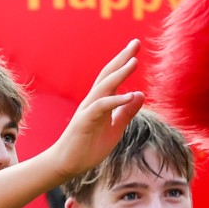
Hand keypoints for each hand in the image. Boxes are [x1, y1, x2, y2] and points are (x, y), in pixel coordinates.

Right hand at [48, 42, 145, 176]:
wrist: (67, 164)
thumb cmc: (89, 147)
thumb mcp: (115, 129)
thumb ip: (127, 112)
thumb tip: (140, 94)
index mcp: (101, 102)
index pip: (113, 77)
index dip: (124, 62)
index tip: (136, 46)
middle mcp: (93, 101)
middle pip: (108, 75)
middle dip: (122, 58)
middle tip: (136, 42)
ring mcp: (88, 110)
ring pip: (104, 87)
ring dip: (119, 74)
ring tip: (134, 62)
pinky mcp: (85, 121)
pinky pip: (101, 107)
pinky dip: (115, 100)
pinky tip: (130, 95)